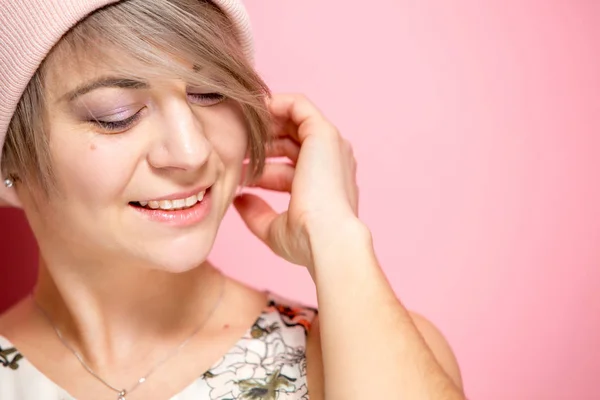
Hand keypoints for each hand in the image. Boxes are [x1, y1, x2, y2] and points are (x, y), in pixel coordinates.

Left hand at [233, 94, 359, 271]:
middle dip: (260, 141)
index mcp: (324, 182)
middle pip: (290, 140)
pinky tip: (251, 111)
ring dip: (264, 121)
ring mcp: (329, 145)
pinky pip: (298, 105)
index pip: (288, 165)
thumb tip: (239, 201)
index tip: (235, 170)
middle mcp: (330, 160)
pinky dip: (275, 103)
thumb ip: (257, 213)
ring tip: (237, 126)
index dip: (260, 166)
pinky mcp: (323, 133)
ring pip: (293, 119)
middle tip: (232, 145)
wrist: (327, 238)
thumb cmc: (308, 241)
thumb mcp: (275, 228)